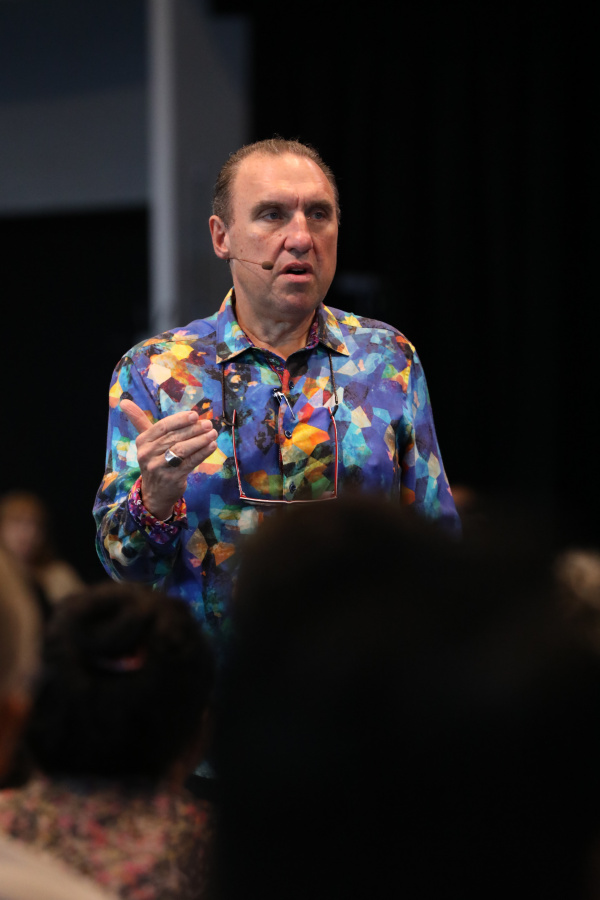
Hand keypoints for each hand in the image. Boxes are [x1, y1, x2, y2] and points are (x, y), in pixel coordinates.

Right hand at [120, 399, 217, 520]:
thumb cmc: (154, 459)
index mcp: (143, 442)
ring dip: (200, 440)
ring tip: (213, 433)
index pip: (163, 426)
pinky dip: (202, 453)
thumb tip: (124, 401)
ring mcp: (159, 467)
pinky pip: (190, 463)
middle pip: (174, 437)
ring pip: (182, 450)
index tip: (195, 415)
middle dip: (193, 429)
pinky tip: (212, 446)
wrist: (154, 492)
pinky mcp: (172, 478)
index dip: (180, 420)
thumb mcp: (146, 441)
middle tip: (208, 424)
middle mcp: (148, 454)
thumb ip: (138, 420)